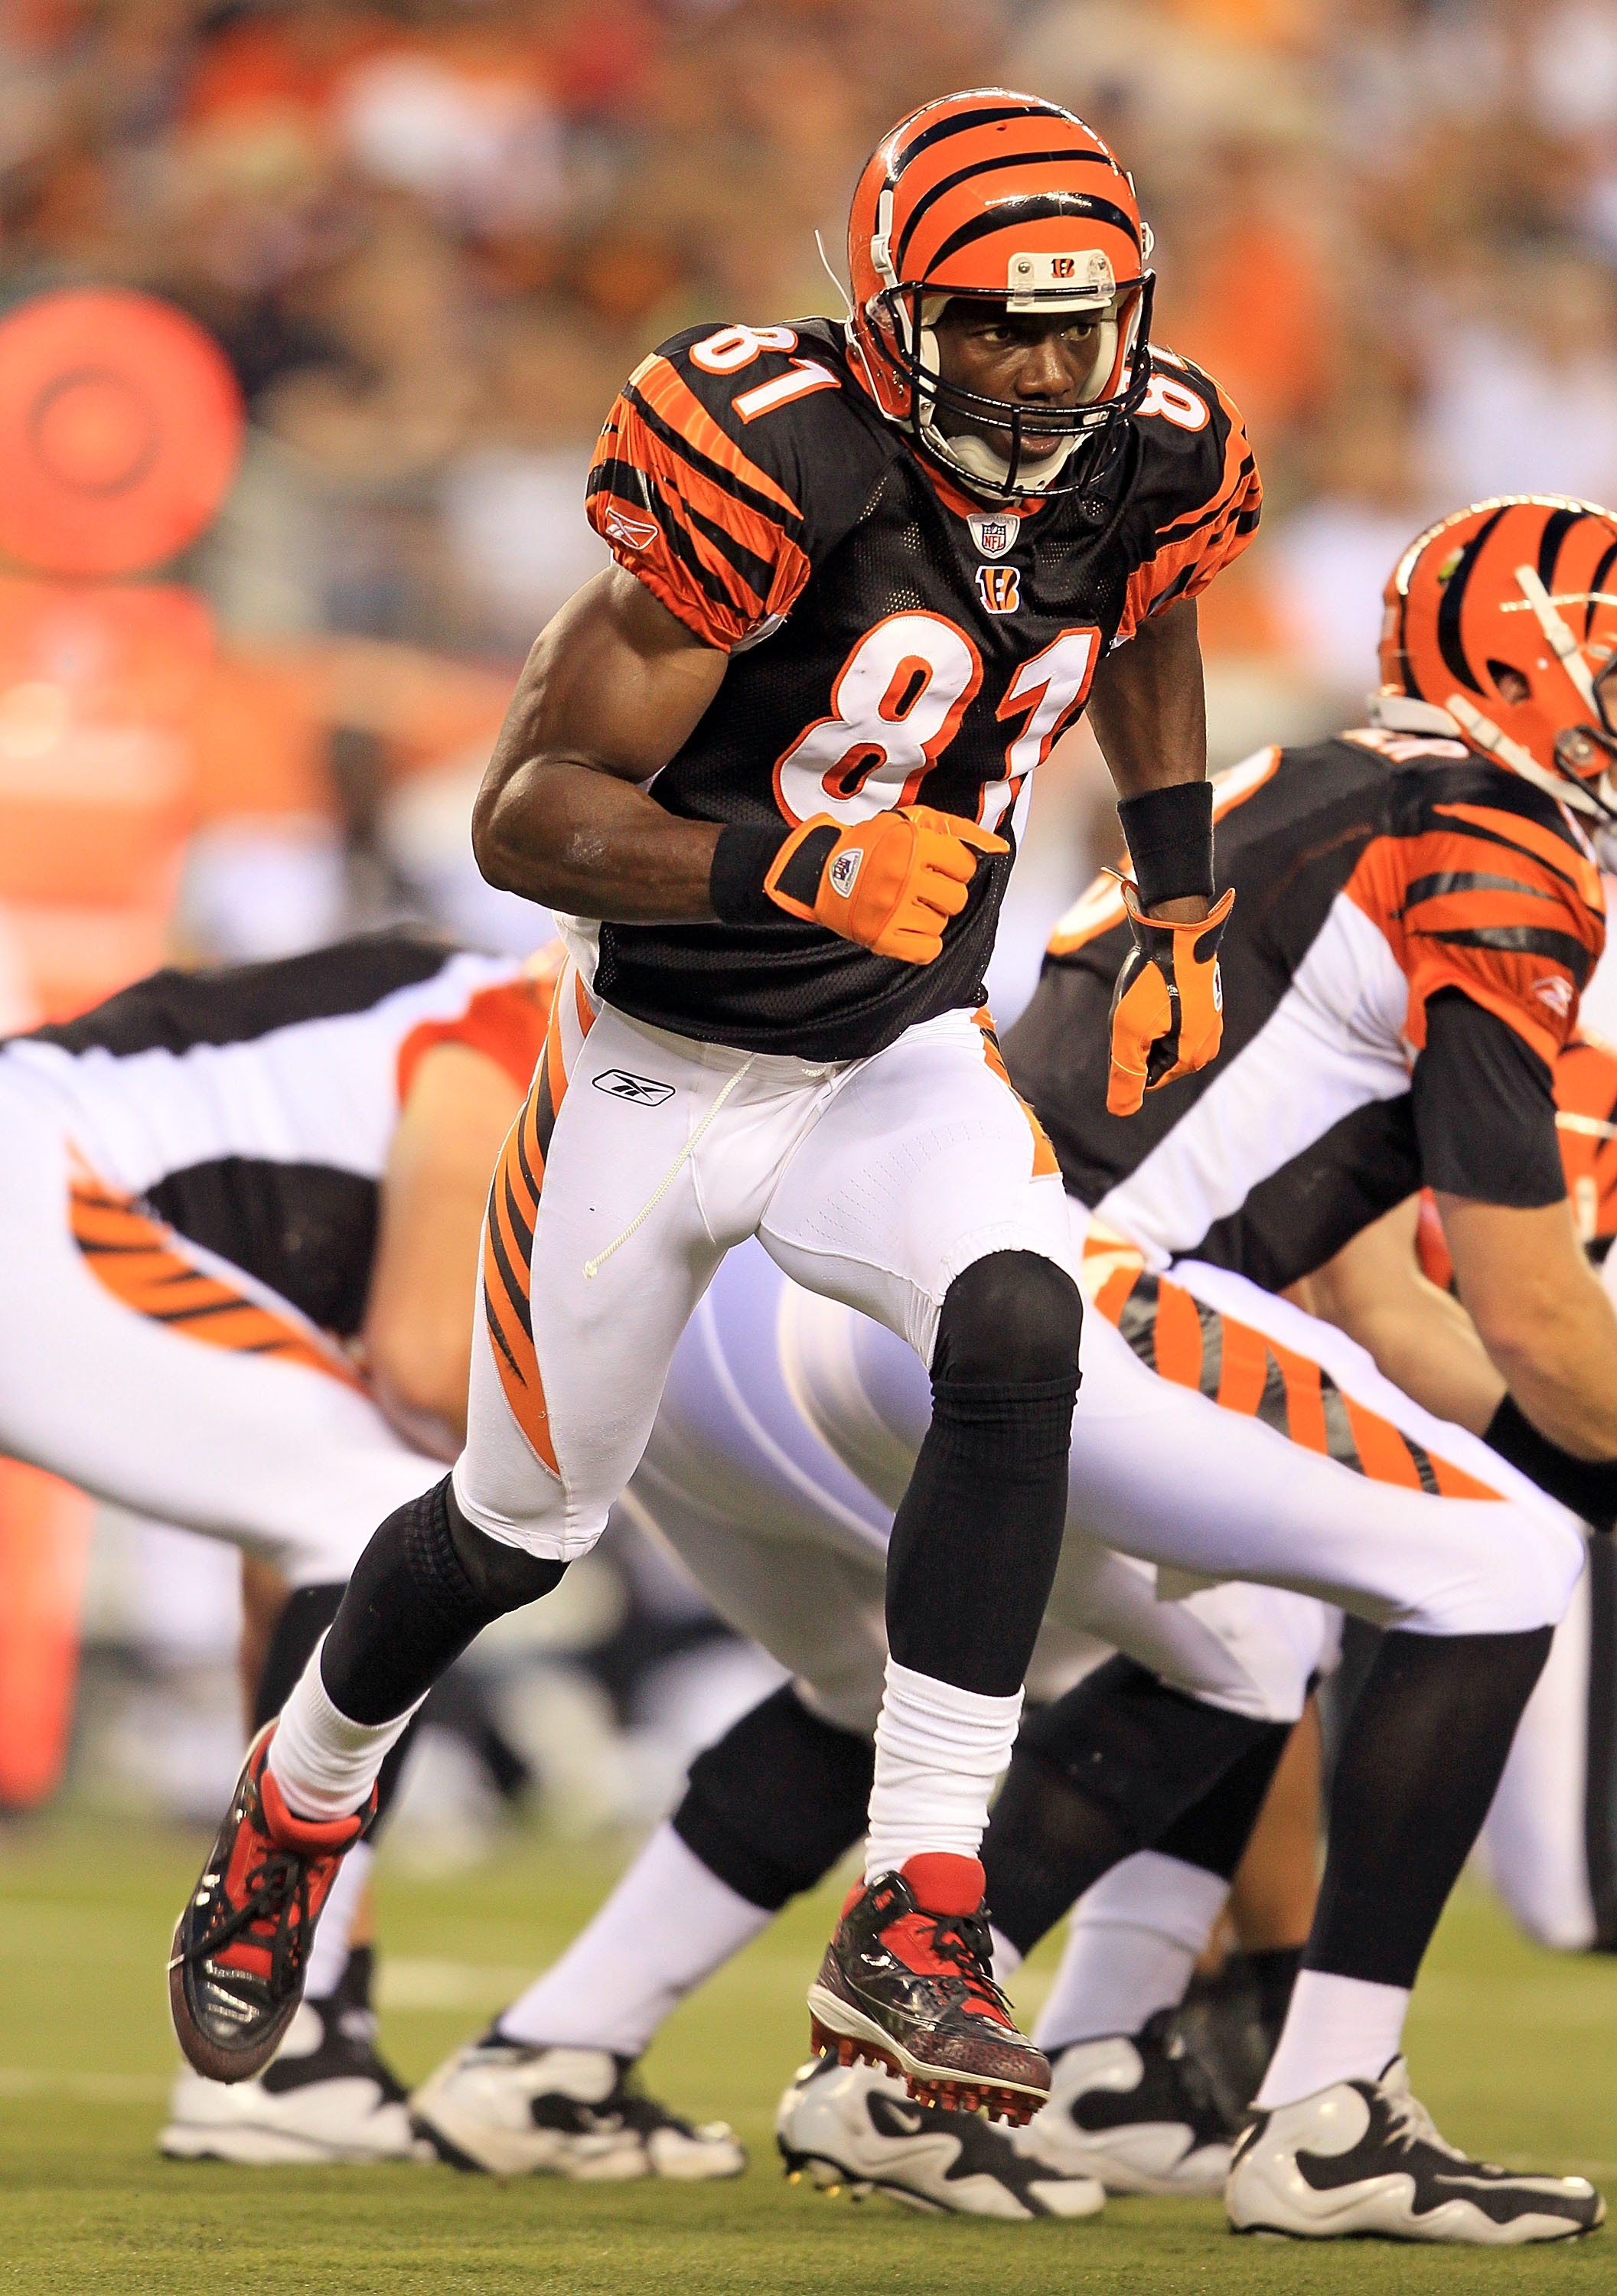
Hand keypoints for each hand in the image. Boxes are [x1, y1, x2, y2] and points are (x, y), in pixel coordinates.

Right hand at [764, 805, 1006, 964]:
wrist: (820, 871)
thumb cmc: (872, 844)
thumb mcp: (913, 822)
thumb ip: (960, 831)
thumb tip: (1000, 848)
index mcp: (913, 845)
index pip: (965, 866)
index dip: (954, 866)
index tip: (938, 866)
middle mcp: (904, 878)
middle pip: (957, 899)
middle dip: (944, 892)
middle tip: (923, 886)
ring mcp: (892, 911)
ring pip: (942, 924)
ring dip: (930, 915)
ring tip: (909, 904)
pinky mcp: (882, 938)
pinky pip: (927, 950)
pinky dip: (922, 942)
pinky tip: (908, 926)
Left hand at [1107, 882, 1234, 1115]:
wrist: (1178, 929)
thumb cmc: (1153, 979)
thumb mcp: (1128, 1030)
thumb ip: (1125, 1073)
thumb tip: (1121, 1112)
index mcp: (1191, 1060)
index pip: (1145, 1078)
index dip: (1129, 1050)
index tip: (1136, 1020)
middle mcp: (1207, 1047)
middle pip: (1154, 1058)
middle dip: (1139, 1037)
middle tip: (1142, 1004)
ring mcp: (1209, 1025)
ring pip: (1161, 1037)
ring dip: (1147, 1019)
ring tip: (1151, 992)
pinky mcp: (1205, 1004)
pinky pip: (1171, 1017)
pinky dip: (1158, 1003)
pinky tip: (1160, 983)